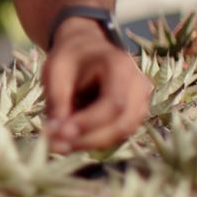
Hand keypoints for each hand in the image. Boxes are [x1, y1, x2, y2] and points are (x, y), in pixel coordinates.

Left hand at [44, 17, 152, 151]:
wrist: (86, 50)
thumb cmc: (70, 58)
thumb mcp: (55, 72)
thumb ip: (57, 100)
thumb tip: (56, 133)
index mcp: (120, 66)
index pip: (114, 103)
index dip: (89, 123)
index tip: (61, 133)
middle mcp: (138, 85)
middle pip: (122, 123)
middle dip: (88, 139)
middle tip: (56, 146)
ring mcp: (141, 101)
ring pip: (121, 133)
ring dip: (89, 143)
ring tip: (58, 144)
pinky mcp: (133, 114)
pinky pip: (117, 134)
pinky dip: (94, 140)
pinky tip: (70, 139)